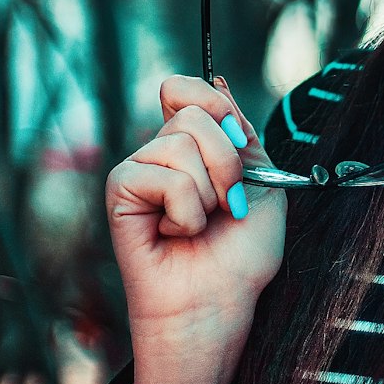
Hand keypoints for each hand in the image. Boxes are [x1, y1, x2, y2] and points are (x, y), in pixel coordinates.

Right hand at [105, 74, 287, 336]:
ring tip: (202, 224)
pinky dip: (186, 210)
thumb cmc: (242, 254)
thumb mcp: (263, 180)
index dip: (213, 101)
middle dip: (227, 159)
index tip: (240, 138)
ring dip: (209, 192)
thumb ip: (242, 132)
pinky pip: (164, 177)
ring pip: (179, 144)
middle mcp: (160, 153)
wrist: (221, 304)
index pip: (183, 87)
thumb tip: (218, 80)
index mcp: (193, 145)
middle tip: (230, 202)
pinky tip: (177, 233)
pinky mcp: (120, 193)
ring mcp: (139, 171)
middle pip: (191, 112)